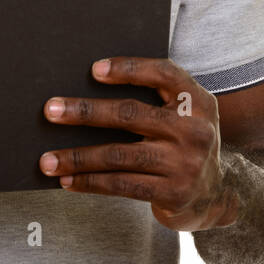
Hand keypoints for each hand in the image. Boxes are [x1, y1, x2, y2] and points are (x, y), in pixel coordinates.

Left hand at [38, 57, 238, 231]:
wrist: (217, 195)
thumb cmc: (184, 145)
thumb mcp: (185, 116)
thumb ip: (156, 102)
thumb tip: (87, 94)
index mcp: (198, 101)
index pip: (164, 74)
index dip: (129, 68)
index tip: (94, 70)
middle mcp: (195, 129)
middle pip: (131, 114)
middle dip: (85, 112)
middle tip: (50, 110)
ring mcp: (185, 163)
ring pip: (119, 155)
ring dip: (77, 157)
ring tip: (46, 160)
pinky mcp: (173, 193)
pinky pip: (122, 185)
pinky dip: (90, 182)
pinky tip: (68, 181)